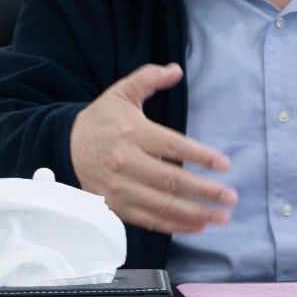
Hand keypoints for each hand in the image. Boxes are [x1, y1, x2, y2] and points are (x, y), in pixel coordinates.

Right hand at [70, 63, 236, 233]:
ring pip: (161, 205)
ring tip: (221, 217)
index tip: (225, 165)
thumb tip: (176, 70)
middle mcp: (126, 162)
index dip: (201, 157)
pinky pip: (147, 220)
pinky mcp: (114, 206)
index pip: (173, 146)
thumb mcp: (121, 92)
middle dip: (204, 191)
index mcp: (132, 133)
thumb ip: (149, 78)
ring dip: (194, 214)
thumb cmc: (101, 119)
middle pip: (171, 181)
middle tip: (230, 197)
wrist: (65, 145)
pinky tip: (196, 226)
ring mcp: (119, 188)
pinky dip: (173, 226)